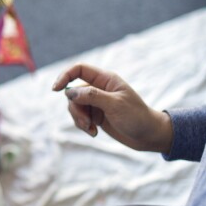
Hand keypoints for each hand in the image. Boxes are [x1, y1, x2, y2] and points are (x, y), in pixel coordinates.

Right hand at [52, 63, 173, 153]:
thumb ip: (92, 96)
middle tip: (86, 122)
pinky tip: (94, 133)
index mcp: (105, 79)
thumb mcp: (115, 105)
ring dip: (79, 119)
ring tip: (91, 130)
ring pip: (74, 106)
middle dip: (75, 108)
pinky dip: (83, 125)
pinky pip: (79, 117)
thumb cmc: (137, 117)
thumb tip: (69, 92)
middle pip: (73, 92)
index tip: (55, 89)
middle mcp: (99, 88)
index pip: (79, 69)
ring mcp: (96, 102)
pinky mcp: (95, 115)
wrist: (149, 136)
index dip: (65, 76)